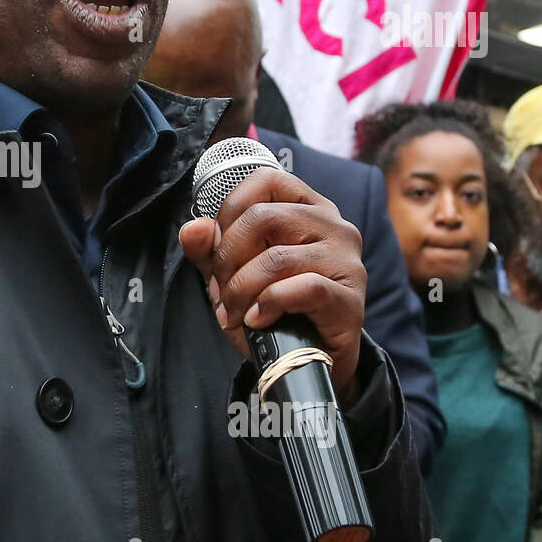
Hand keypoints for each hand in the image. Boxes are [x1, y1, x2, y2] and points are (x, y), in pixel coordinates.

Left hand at [179, 167, 366, 400]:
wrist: (310, 360)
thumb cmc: (275, 311)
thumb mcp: (234, 277)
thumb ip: (211, 251)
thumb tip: (192, 229)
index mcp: (307, 209)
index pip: (266, 180)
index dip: (230, 211)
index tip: (219, 248)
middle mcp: (333, 226)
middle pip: (262, 218)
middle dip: (227, 259)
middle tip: (222, 291)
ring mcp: (346, 260)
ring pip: (276, 258)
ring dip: (241, 290)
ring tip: (234, 313)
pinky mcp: (350, 297)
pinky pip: (300, 288)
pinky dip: (268, 305)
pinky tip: (259, 320)